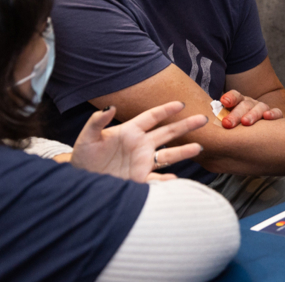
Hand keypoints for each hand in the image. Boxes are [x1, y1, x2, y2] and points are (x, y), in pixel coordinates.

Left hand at [71, 102, 207, 181]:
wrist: (81, 179)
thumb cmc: (84, 155)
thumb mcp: (87, 137)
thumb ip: (97, 121)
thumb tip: (110, 106)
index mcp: (130, 131)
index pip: (152, 117)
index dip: (166, 110)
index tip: (180, 104)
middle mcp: (141, 145)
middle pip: (167, 133)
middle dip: (185, 126)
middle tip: (202, 119)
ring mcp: (143, 162)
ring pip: (168, 155)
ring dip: (183, 151)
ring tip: (199, 147)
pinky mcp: (140, 178)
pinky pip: (157, 178)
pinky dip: (166, 180)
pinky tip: (175, 179)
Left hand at [219, 90, 283, 128]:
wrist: (257, 129)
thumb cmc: (235, 127)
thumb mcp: (224, 121)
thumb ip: (214, 120)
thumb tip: (191, 126)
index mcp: (237, 102)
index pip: (234, 96)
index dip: (229, 98)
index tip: (223, 102)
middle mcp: (250, 104)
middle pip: (244, 104)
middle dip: (236, 113)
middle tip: (228, 123)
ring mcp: (262, 109)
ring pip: (259, 108)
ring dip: (252, 114)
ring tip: (246, 122)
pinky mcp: (275, 117)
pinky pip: (277, 113)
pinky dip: (273, 114)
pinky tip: (268, 117)